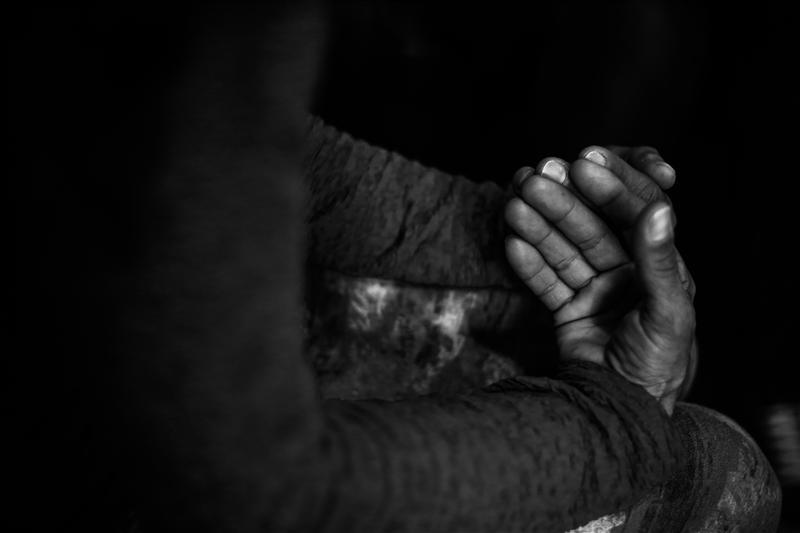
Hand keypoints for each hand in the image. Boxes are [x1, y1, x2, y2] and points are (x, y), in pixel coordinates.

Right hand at [505, 146, 695, 412]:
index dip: (610, 188)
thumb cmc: (657, 364)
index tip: (584, 162)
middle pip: (590, 228)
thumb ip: (660, 261)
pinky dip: (528, 264)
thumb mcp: (669, 312)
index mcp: (659, 267)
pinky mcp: (568, 308)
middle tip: (535, 176)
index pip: (634, 215)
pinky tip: (511, 241)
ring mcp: (594, 290)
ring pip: (562, 251)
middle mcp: (626, 272)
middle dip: (562, 203)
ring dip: (538, 227)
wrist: (621, 412)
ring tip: (512, 204)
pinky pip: (545, 281)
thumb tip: (660, 209)